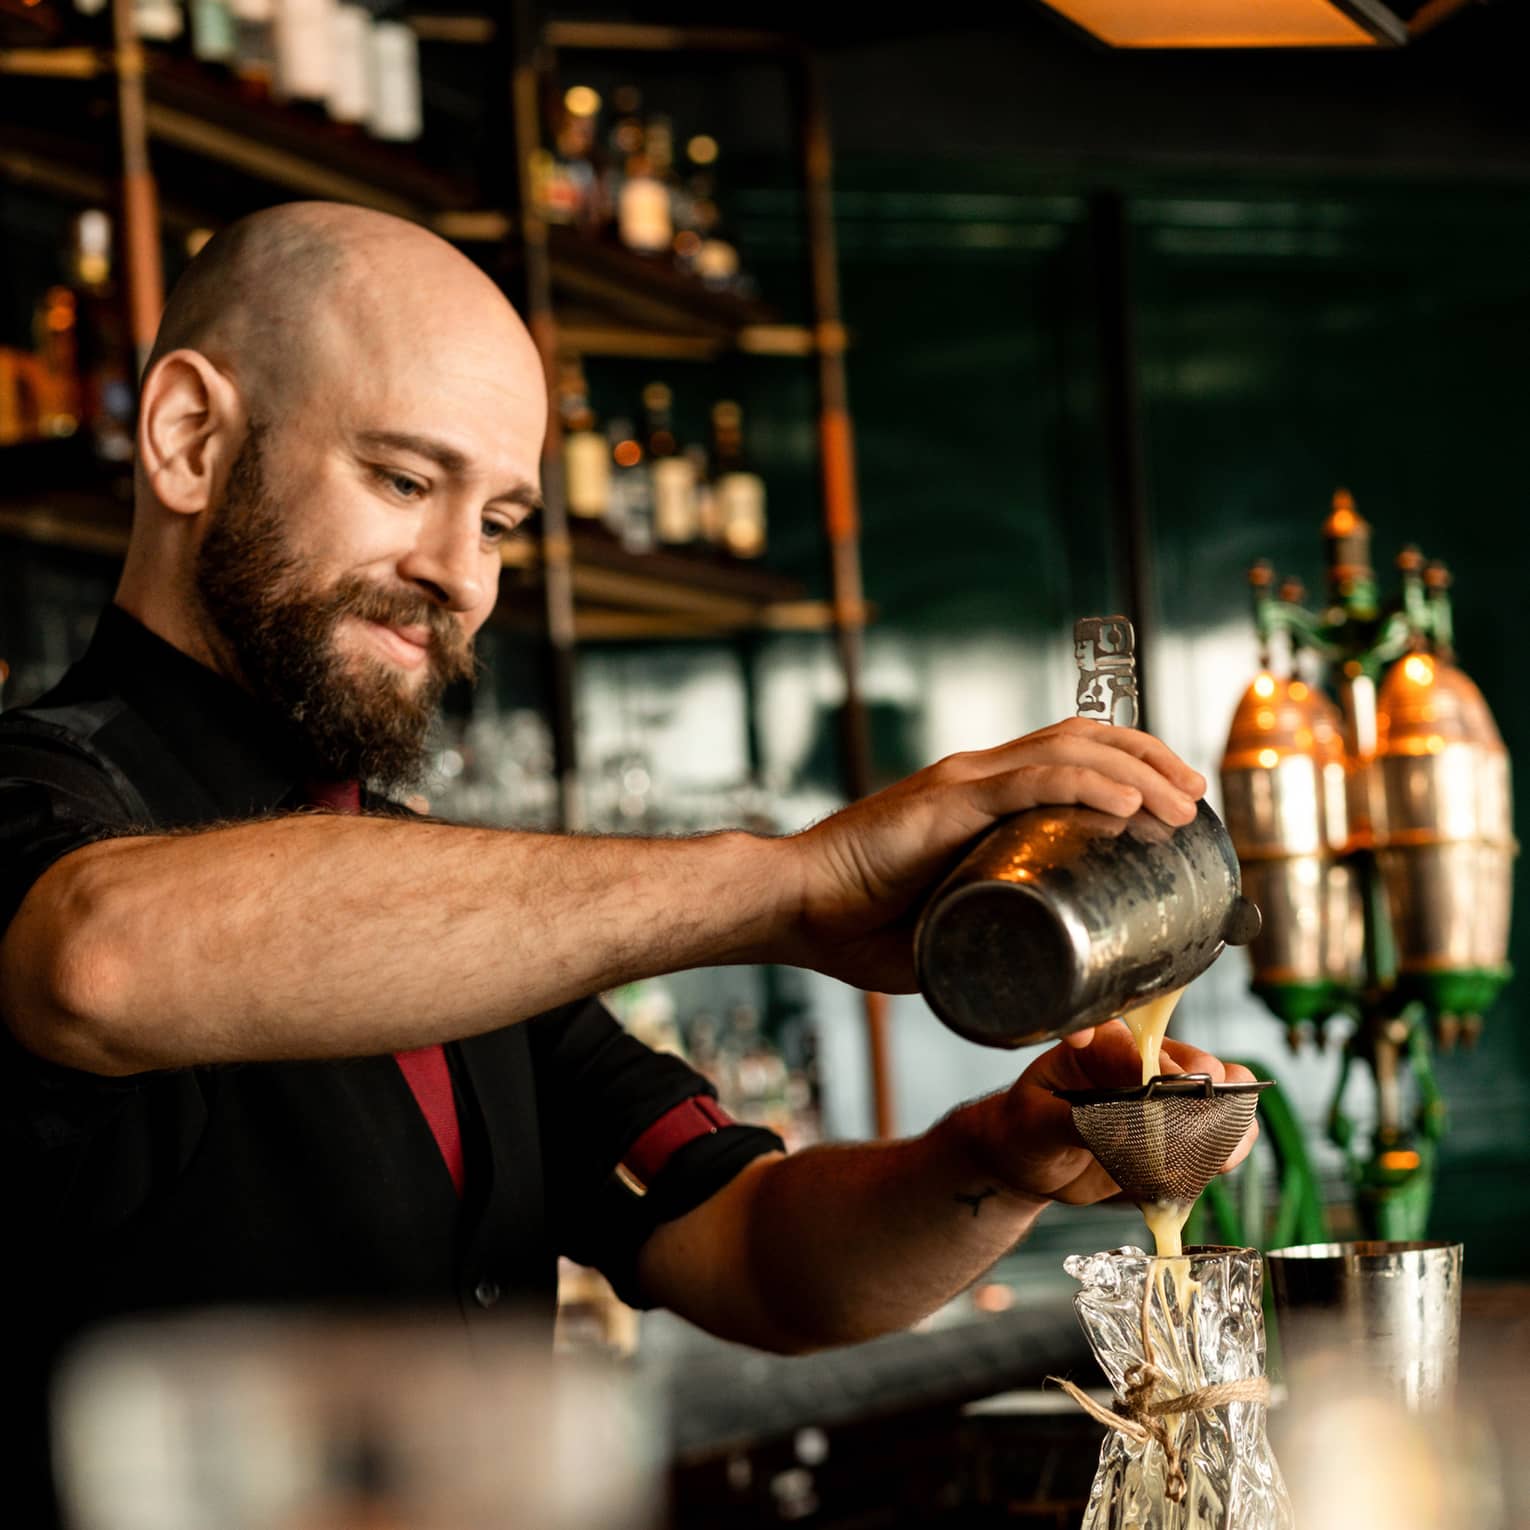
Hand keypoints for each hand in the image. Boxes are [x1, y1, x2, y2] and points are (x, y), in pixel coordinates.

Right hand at [777, 717, 1204, 991]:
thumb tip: (1053, 1011)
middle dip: (1150, 760)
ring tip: (1179, 804)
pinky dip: (1085, 788)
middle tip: (1194, 797)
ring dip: (1136, 774)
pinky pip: (1030, 783)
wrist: (794, 907)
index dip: (1131, 768)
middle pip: (1085, 740)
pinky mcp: (947, 803)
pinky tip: (1126, 806)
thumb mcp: (950, 940)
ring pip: (1070, 753)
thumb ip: (995, 957)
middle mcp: (978, 777)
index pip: (1071, 756)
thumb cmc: (859, 926)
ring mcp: (963, 785)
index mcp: (981, 799)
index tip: (1174, 802)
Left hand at [969, 1022, 1259, 1204]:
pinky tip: (1217, 1164)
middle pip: (1193, 1063)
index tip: (1165, 1086)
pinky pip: (1219, 1132)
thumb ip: (1074, 1121)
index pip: (1138, 1045)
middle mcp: (1139, 1061)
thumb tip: (1116, 1125)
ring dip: (1228, 1119)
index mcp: (1099, 1044)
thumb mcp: (1035, 1123)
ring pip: (1219, 1092)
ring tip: (1218, 1150)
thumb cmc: (1024, 1131)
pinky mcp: (1178, 1130)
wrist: (1029, 1165)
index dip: (1158, 1066)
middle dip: (1205, 1090)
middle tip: (1202, 1119)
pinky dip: (1227, 1147)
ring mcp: (1164, 1095)